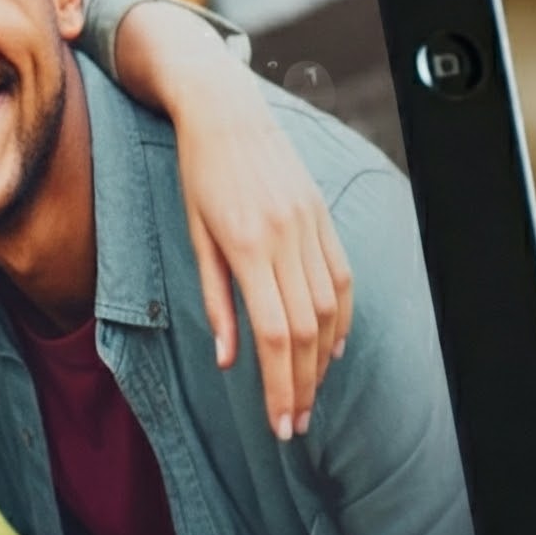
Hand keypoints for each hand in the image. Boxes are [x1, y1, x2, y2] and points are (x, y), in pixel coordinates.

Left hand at [111, 0, 352, 437]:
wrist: (224, 110)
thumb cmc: (197, 173)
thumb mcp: (194, 234)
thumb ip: (215, 299)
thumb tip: (228, 359)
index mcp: (247, 245)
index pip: (275, 335)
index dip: (280, 386)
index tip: (279, 423)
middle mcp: (286, 238)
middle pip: (307, 332)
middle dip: (303, 386)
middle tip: (294, 424)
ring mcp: (310, 226)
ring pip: (330, 310)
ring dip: (323, 360)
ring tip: (308, 395)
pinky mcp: (322, 216)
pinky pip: (342, 278)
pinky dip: (341, 318)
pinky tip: (331, 347)